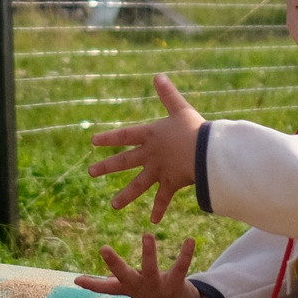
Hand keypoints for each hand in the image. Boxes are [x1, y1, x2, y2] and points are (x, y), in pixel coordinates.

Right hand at [74, 233, 219, 297]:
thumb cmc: (148, 293)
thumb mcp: (126, 288)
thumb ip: (104, 284)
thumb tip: (77, 281)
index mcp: (128, 286)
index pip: (105, 288)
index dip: (91, 285)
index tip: (76, 279)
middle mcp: (140, 288)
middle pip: (124, 276)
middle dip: (114, 263)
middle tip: (103, 249)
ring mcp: (157, 287)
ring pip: (150, 269)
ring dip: (148, 253)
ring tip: (147, 235)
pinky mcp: (176, 283)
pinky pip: (180, 267)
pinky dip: (185, 254)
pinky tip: (190, 240)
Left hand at [86, 74, 205, 221]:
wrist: (207, 152)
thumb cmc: (195, 128)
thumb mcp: (180, 109)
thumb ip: (168, 94)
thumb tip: (158, 75)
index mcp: (151, 134)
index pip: (124, 135)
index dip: (108, 138)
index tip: (93, 142)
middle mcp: (150, 154)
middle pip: (125, 161)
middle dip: (107, 167)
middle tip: (91, 173)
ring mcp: (159, 170)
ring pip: (138, 184)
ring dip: (126, 195)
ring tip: (113, 206)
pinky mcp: (171, 183)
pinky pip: (163, 198)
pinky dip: (159, 209)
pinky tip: (152, 222)